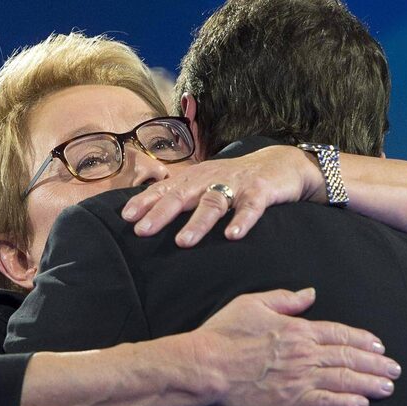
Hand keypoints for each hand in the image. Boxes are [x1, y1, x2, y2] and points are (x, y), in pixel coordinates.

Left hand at [122, 145, 325, 246]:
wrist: (281, 163)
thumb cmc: (235, 179)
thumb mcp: (205, 183)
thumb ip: (181, 195)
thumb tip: (148, 215)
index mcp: (195, 179)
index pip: (165, 189)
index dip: (145, 202)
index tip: (125, 217)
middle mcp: (211, 179)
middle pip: (182, 195)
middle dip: (161, 213)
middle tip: (142, 230)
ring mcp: (235, 185)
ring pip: (213, 203)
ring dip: (198, 222)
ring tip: (183, 242)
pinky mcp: (260, 192)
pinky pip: (251, 208)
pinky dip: (242, 221)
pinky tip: (232, 236)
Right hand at [190, 288, 400, 405]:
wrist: (206, 364)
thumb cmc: (225, 332)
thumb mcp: (253, 303)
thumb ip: (285, 299)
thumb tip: (310, 293)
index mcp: (297, 329)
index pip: (338, 334)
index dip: (361, 340)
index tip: (379, 346)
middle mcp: (304, 354)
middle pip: (347, 357)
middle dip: (374, 363)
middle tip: (393, 369)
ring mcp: (299, 379)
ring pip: (343, 380)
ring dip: (368, 383)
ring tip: (387, 387)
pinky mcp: (290, 402)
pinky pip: (326, 403)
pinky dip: (346, 403)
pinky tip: (361, 404)